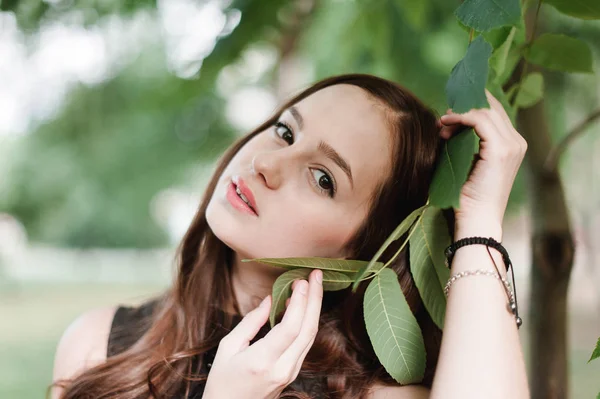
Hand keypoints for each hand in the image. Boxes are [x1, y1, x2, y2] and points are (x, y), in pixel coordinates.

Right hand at [203, 269, 323, 398]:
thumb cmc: (222, 381)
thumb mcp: (228, 347)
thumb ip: (251, 322)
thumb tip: (270, 299)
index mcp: (262, 361)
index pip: (290, 328)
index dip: (300, 302)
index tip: (300, 281)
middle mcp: (282, 369)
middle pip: (307, 330)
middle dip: (315, 299)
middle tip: (316, 275)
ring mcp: (290, 373)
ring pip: (310, 337)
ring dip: (314, 309)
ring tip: (312, 286)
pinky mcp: (293, 373)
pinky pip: (305, 343)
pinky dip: (306, 322)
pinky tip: (303, 306)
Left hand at [438, 90, 527, 232]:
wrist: (477, 219)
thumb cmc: (468, 196)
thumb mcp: (468, 162)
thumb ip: (466, 141)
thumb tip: (448, 122)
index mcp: (512, 145)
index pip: (495, 113)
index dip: (471, 106)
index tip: (449, 113)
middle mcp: (517, 143)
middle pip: (491, 108)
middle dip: (465, 107)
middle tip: (444, 116)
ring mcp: (512, 146)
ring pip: (486, 112)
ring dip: (460, 114)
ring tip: (442, 124)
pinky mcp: (501, 150)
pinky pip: (480, 121)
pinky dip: (461, 118)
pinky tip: (446, 123)